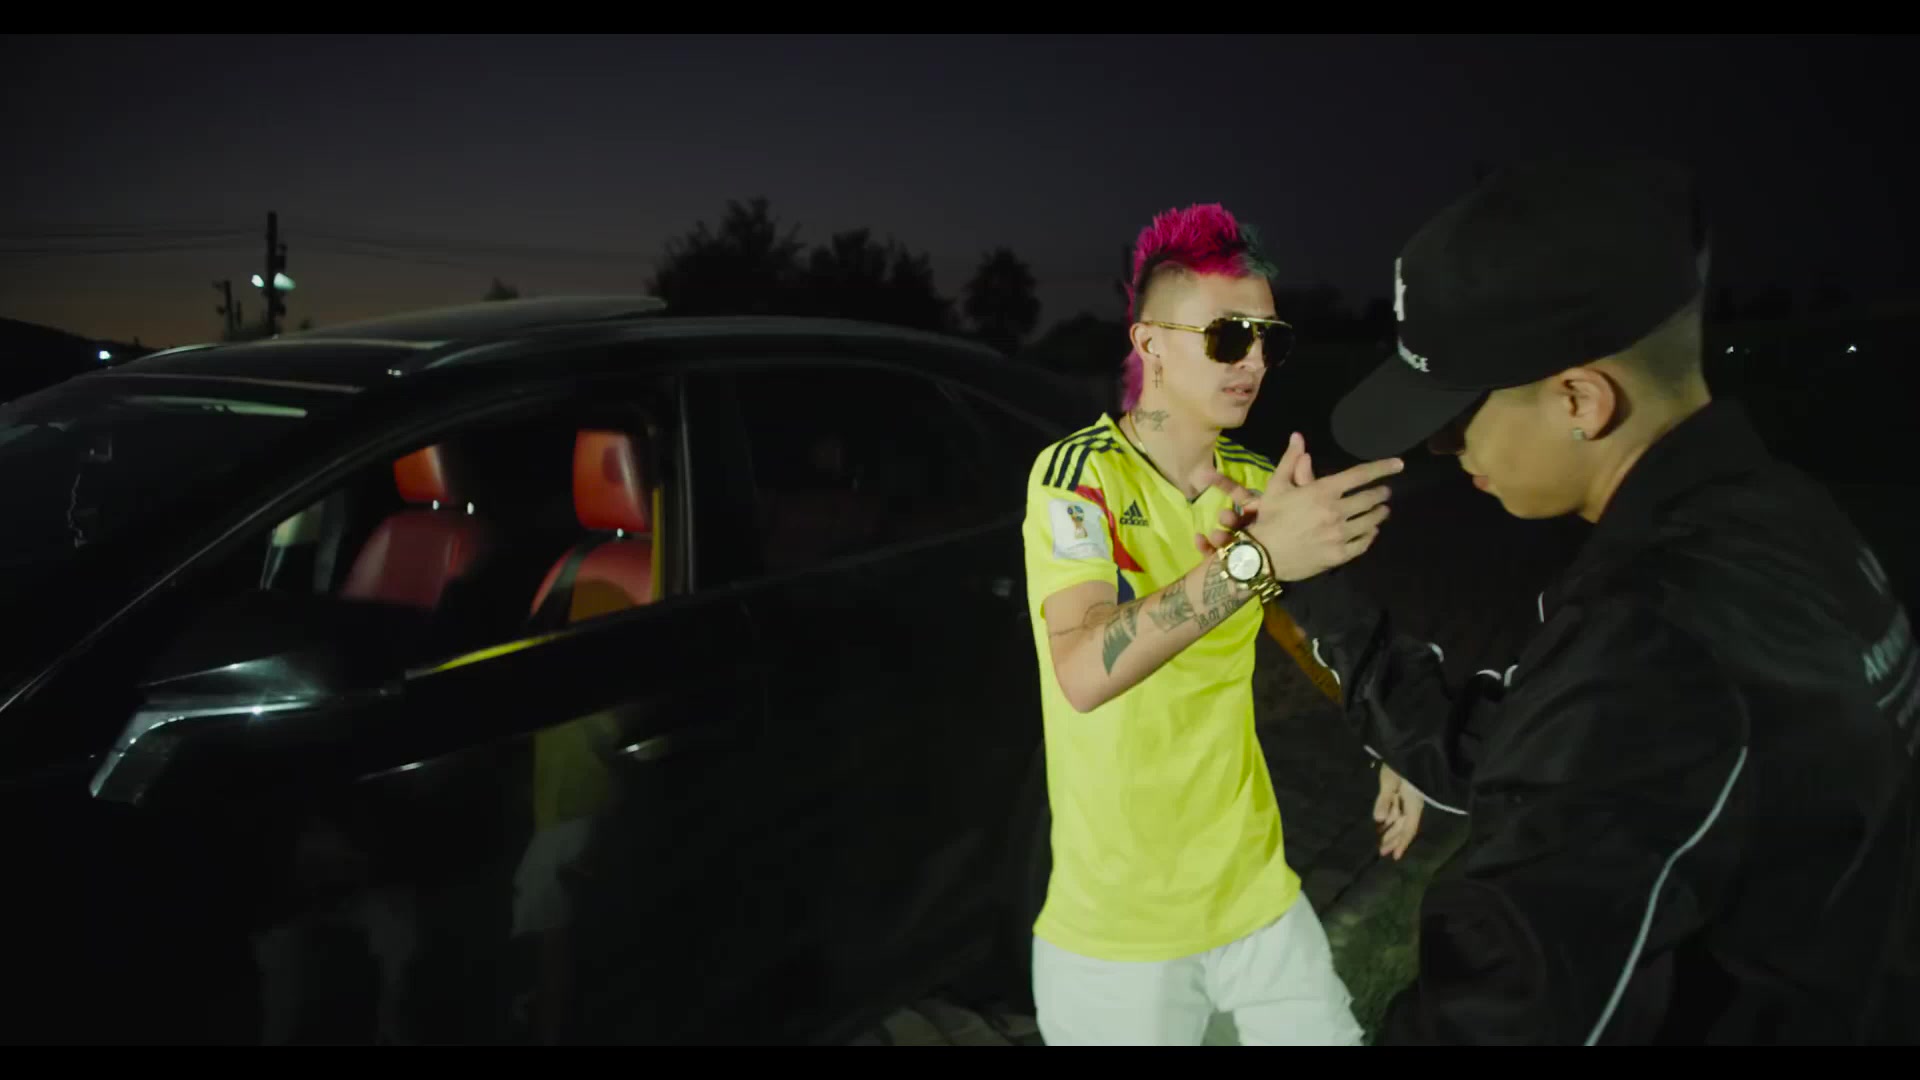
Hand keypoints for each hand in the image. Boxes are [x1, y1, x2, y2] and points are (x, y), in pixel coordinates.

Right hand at [1194, 432, 1401, 580]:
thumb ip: (1291, 461)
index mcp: (1322, 491)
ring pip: (1371, 521)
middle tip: (1384, 493)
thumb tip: (1298, 437)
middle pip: (1370, 499)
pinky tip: (1371, 532)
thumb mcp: (1276, 486)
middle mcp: (1336, 511)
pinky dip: (1371, 535)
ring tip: (1382, 511)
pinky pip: (1364, 543)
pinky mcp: (1340, 555)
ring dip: (1379, 514)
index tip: (1398, 464)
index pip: (1360, 475)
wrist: (1262, 556)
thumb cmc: (1269, 517)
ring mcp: (1340, 535)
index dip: (1382, 467)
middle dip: (1381, 494)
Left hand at [1374, 765, 1424, 860]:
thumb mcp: (1390, 780)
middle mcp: (1413, 804)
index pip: (1408, 829)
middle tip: (1382, 852)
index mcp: (1413, 803)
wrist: (1408, 745)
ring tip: (1381, 841)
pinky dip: (1391, 817)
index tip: (1396, 857)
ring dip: (1391, 829)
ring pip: (1401, 818)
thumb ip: (1384, 800)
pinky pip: (1398, 809)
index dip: (1402, 843)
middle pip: (1404, 826)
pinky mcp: (1404, 791)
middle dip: (1394, 839)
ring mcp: (1408, 798)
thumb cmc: (1400, 763)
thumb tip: (1379, 820)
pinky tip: (1383, 822)